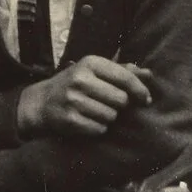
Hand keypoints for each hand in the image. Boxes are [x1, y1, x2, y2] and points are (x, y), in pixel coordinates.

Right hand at [16, 57, 151, 139]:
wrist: (42, 102)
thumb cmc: (76, 84)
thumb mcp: (95, 71)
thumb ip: (123, 72)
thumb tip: (149, 74)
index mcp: (90, 63)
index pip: (126, 78)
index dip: (140, 91)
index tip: (146, 99)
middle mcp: (80, 79)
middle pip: (121, 100)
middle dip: (119, 105)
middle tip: (108, 104)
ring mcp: (73, 100)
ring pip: (111, 116)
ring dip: (108, 117)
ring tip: (95, 111)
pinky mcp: (70, 119)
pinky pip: (99, 129)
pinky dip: (98, 128)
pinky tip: (87, 121)